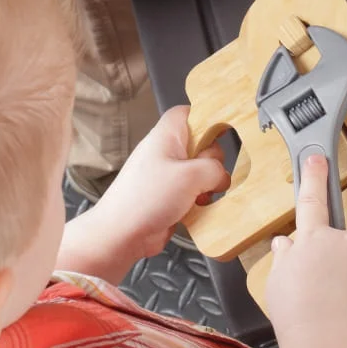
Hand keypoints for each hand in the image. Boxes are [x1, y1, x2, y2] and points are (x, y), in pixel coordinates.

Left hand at [81, 106, 228, 270]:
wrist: (122, 234)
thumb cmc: (144, 199)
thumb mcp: (191, 176)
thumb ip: (215, 169)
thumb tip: (221, 176)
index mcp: (167, 136)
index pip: (190, 113)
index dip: (208, 119)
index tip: (224, 132)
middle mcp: (166, 152)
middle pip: (203, 146)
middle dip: (212, 164)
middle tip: (204, 177)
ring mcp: (168, 175)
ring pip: (201, 173)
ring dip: (207, 187)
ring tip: (198, 198)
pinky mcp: (170, 197)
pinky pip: (194, 193)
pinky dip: (199, 201)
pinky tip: (195, 209)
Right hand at [266, 155, 346, 340]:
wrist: (327, 335)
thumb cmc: (297, 312)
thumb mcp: (277, 282)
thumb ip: (284, 259)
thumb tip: (284, 245)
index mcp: (312, 239)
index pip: (311, 201)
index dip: (312, 177)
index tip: (316, 158)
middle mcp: (343, 241)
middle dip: (345, 253)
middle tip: (332, 283)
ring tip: (344, 303)